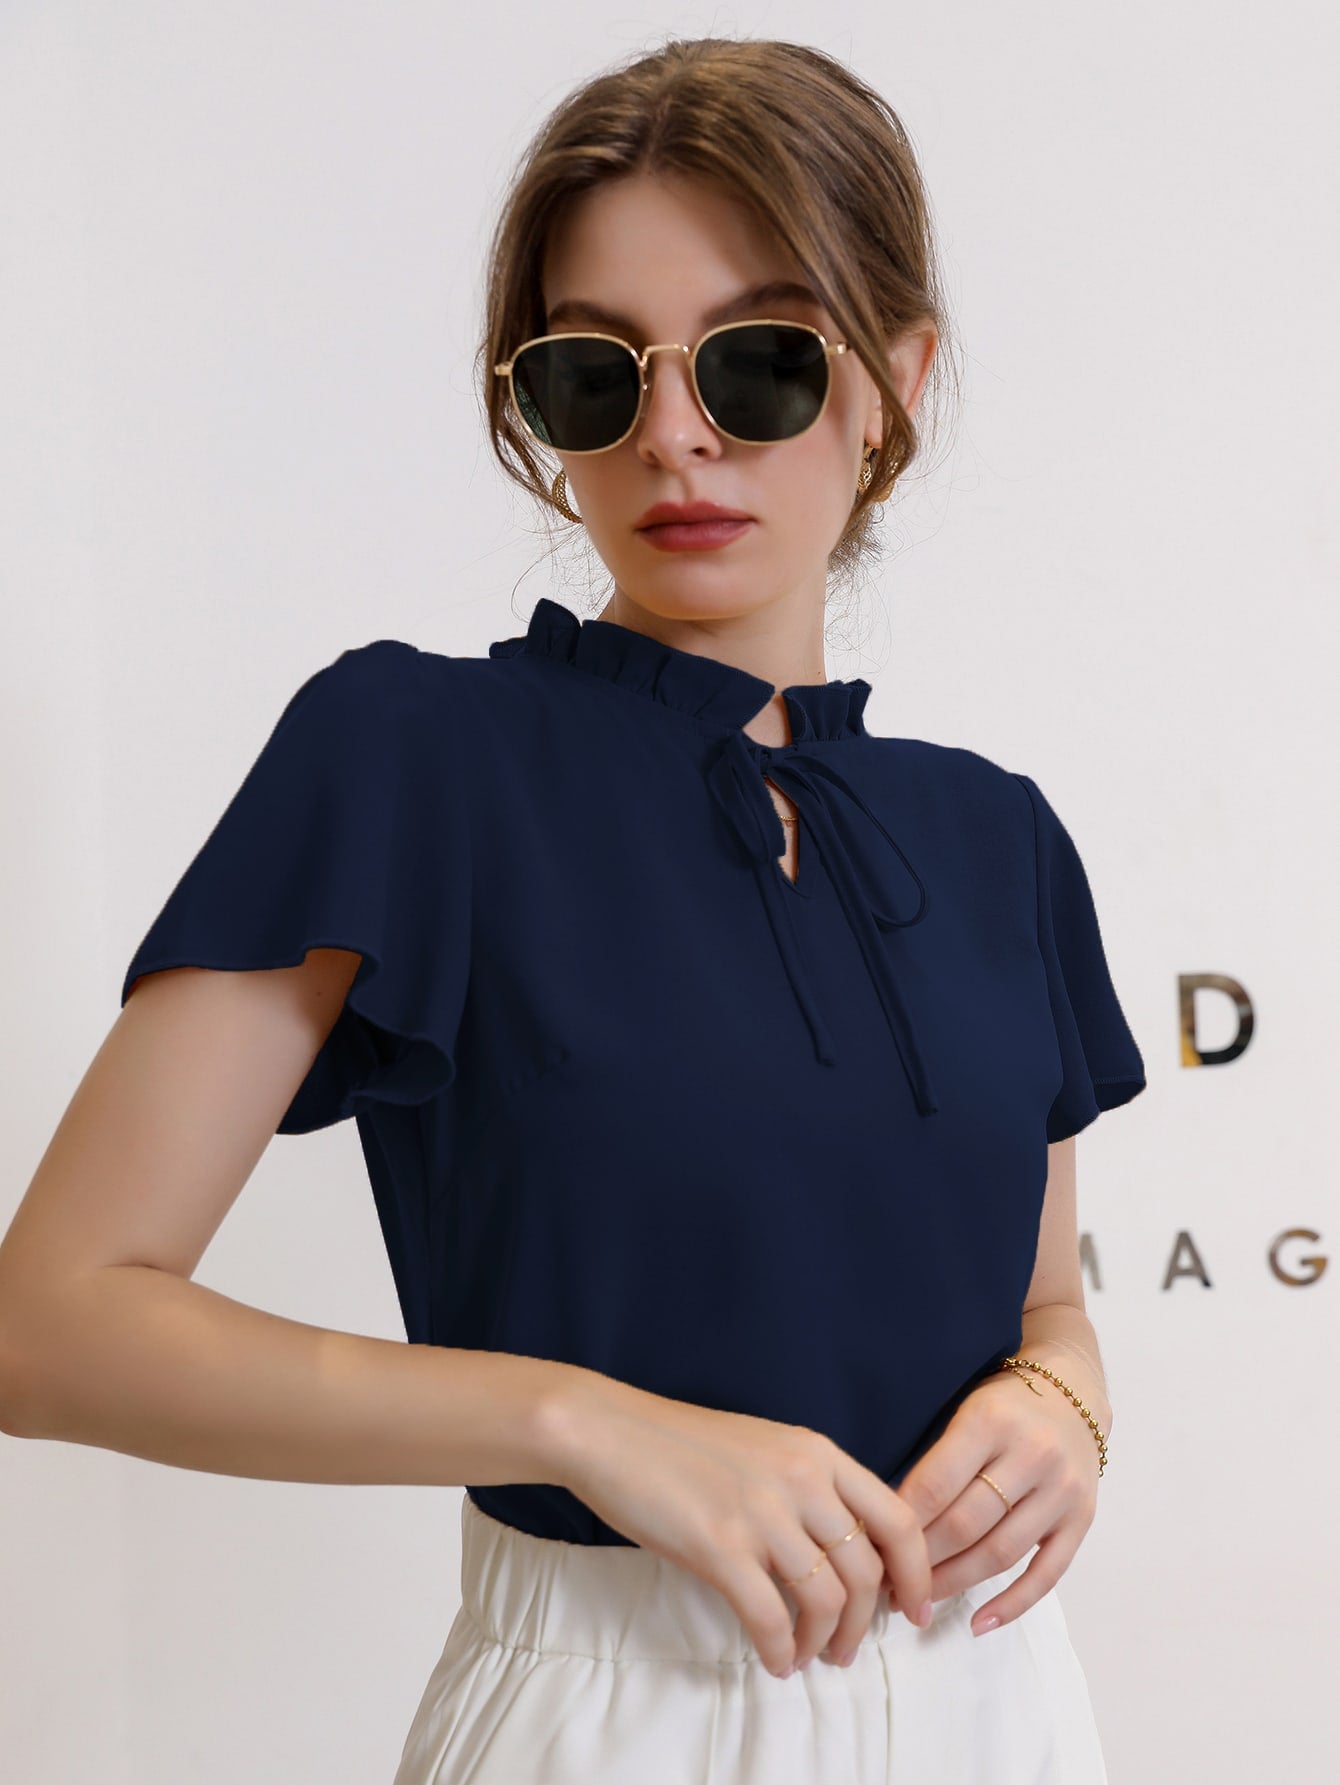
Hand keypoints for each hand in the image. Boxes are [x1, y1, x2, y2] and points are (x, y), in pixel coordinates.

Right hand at [542, 1370, 935, 1678]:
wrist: (610, 1432)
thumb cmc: (681, 1445)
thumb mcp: (765, 1448)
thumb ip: (809, 1487)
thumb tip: (844, 1552)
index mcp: (817, 1453)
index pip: (898, 1518)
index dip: (916, 1574)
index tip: (913, 1611)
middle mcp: (801, 1480)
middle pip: (867, 1571)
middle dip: (866, 1623)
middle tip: (848, 1649)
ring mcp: (761, 1513)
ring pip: (826, 1600)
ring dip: (823, 1641)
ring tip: (808, 1656)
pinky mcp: (720, 1547)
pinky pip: (772, 1618)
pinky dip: (781, 1651)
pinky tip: (774, 1661)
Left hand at [888, 1366, 1103, 1636]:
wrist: (1074, 1394)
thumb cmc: (1004, 1405)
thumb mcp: (964, 1412)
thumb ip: (935, 1461)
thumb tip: (886, 1523)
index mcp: (990, 1422)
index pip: (935, 1486)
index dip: (901, 1526)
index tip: (872, 1552)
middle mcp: (1032, 1454)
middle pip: (966, 1525)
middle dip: (922, 1561)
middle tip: (890, 1585)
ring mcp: (1062, 1490)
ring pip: (1001, 1553)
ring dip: (955, 1584)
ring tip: (921, 1600)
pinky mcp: (1082, 1519)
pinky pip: (1047, 1574)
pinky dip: (1013, 1605)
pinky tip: (978, 1623)